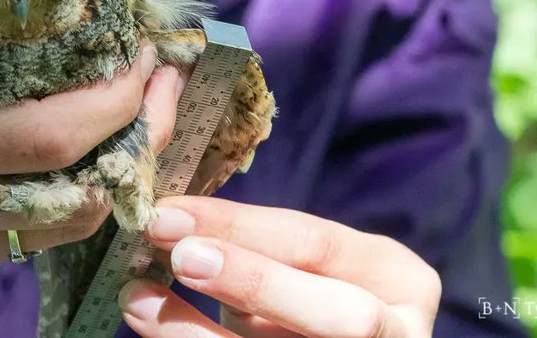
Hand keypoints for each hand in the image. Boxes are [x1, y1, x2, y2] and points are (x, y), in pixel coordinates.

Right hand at [0, 1, 181, 282]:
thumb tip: (77, 19)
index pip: (50, 139)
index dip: (118, 102)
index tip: (148, 57)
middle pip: (71, 196)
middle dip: (135, 141)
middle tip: (158, 87)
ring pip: (55, 226)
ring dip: (105, 171)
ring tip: (126, 114)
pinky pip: (18, 236)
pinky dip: (57, 196)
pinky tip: (68, 151)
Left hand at [120, 196, 441, 336]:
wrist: (322, 334)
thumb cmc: (310, 295)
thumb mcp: (303, 266)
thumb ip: (256, 246)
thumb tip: (172, 222)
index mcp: (398, 280)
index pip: (319, 244)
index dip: (242, 227)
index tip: (172, 212)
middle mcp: (397, 334)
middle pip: (338, 315)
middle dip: (255, 281)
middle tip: (180, 255)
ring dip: (197, 331)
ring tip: (138, 298)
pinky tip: (151, 323)